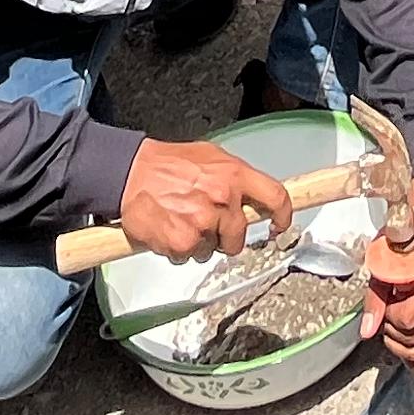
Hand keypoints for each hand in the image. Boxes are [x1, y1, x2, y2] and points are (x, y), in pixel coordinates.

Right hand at [115, 139, 294, 264]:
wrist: (130, 174)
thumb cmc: (168, 164)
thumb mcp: (211, 157)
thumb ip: (234, 177)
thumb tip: (253, 197)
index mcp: (234, 175)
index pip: (276, 197)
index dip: (283, 215)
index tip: (279, 225)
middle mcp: (222, 199)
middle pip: (240, 235)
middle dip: (227, 236)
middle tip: (208, 224)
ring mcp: (203, 224)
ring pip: (213, 249)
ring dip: (201, 242)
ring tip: (182, 220)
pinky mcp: (183, 243)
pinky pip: (190, 257)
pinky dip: (181, 249)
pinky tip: (170, 229)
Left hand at [365, 175, 413, 374]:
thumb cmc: (408, 239)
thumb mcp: (385, 263)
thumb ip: (375, 299)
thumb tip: (367, 330)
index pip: (407, 318)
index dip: (388, 316)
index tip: (386, 302)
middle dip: (394, 333)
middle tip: (388, 315)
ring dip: (405, 344)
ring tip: (397, 324)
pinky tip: (410, 344)